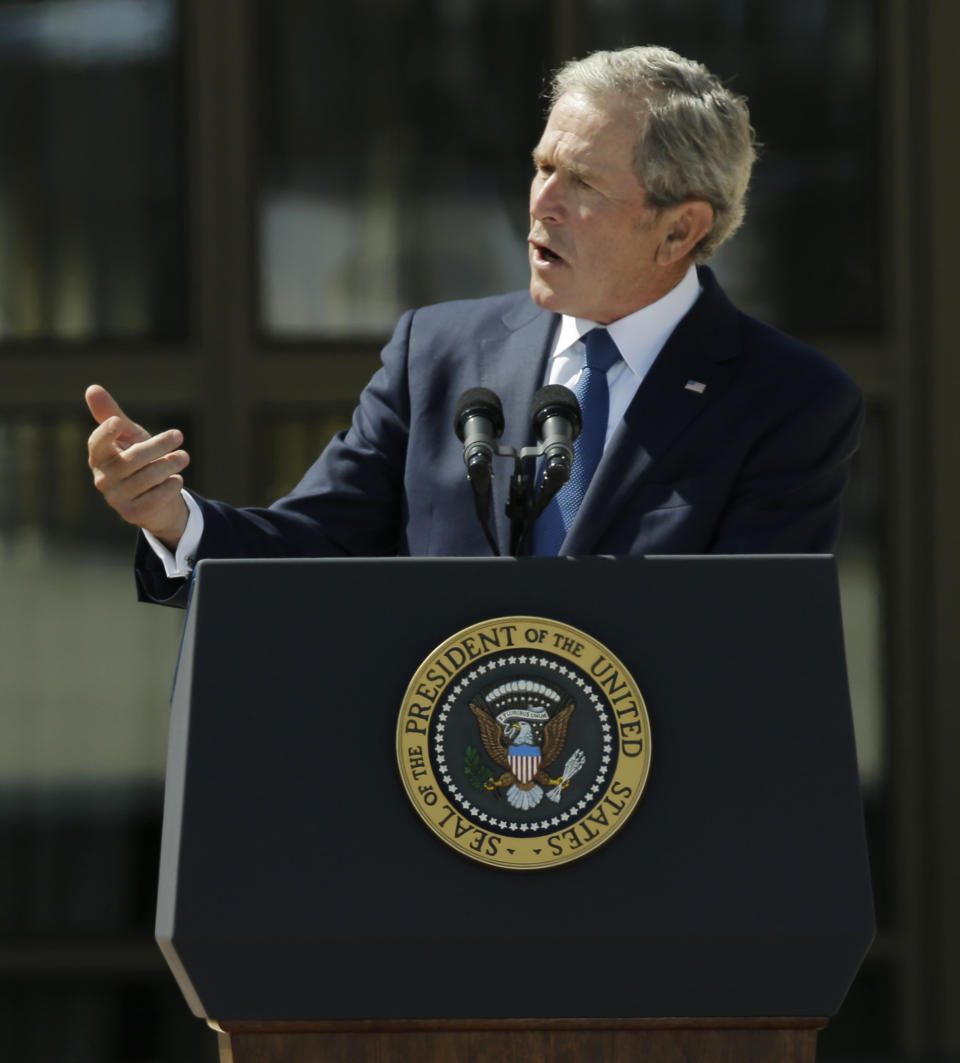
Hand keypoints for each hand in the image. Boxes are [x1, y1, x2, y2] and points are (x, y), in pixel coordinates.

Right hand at [85, 384, 189, 548]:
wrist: (156, 499)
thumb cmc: (140, 460)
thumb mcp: (130, 437)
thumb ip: (113, 415)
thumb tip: (92, 388)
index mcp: (99, 457)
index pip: (97, 444)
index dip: (106, 433)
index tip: (119, 422)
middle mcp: (102, 478)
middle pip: (132, 459)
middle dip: (158, 445)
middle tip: (179, 436)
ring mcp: (115, 498)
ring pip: (147, 477)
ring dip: (170, 464)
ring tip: (184, 457)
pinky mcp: (132, 513)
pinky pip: (155, 497)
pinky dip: (170, 486)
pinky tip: (177, 479)